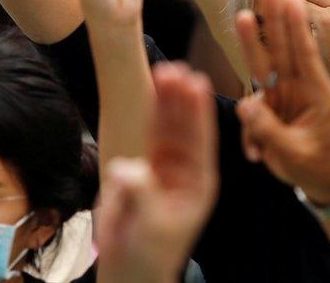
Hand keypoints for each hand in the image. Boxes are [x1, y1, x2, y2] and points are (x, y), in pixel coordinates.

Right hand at [98, 63, 217, 282]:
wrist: (130, 270)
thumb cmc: (148, 254)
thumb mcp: (150, 225)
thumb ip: (141, 195)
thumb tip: (128, 167)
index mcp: (199, 182)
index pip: (201, 140)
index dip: (198, 111)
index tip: (198, 83)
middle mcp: (186, 170)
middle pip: (185, 127)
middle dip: (182, 98)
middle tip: (178, 67)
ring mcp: (166, 166)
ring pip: (167, 126)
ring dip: (166, 100)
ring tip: (164, 69)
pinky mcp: (145, 167)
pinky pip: (149, 135)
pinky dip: (150, 114)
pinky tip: (152, 91)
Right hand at [235, 0, 329, 205]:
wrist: (320, 176)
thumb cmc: (313, 165)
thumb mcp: (295, 153)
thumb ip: (270, 130)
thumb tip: (246, 105)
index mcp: (316, 95)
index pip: (306, 56)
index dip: (299, 30)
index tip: (294, 1)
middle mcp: (299, 88)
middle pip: (285, 49)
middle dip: (277, 20)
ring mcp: (283, 93)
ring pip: (267, 60)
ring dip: (257, 35)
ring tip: (246, 10)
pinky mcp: (269, 103)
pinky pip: (254, 89)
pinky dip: (249, 83)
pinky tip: (248, 68)